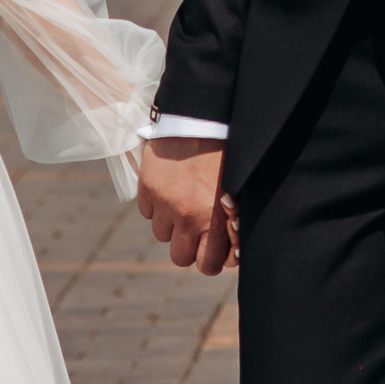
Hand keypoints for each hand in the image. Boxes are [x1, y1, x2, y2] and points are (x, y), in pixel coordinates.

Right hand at [137, 137, 234, 274]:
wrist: (202, 118)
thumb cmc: (227, 155)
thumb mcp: (238, 192)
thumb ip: (232, 224)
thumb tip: (231, 255)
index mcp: (215, 220)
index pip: (206, 265)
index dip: (207, 259)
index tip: (209, 247)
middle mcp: (188, 217)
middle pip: (179, 257)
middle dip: (187, 246)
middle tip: (194, 227)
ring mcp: (164, 203)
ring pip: (161, 234)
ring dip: (170, 223)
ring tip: (181, 199)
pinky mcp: (147, 187)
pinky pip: (147, 212)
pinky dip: (155, 204)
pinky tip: (169, 186)